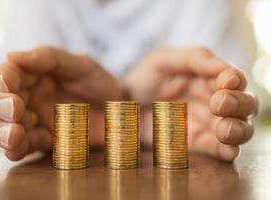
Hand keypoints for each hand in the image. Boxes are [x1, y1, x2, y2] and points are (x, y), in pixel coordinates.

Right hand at [0, 46, 121, 160]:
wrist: (119, 111)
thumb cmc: (100, 84)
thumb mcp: (82, 66)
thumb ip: (51, 58)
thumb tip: (12, 56)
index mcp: (35, 75)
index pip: (8, 73)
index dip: (3, 77)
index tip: (9, 81)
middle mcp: (29, 98)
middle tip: (14, 108)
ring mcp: (35, 121)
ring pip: (4, 126)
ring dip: (3, 131)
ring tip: (14, 134)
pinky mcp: (45, 142)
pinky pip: (25, 147)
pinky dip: (17, 149)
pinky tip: (16, 150)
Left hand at [125, 48, 257, 161]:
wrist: (124, 105)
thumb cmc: (143, 79)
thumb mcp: (163, 61)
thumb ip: (192, 59)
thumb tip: (225, 67)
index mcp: (207, 78)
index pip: (233, 79)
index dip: (235, 80)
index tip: (227, 82)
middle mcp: (213, 101)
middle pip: (244, 104)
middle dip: (239, 104)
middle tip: (219, 104)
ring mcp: (207, 123)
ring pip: (238, 128)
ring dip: (238, 130)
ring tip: (224, 130)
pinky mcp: (197, 142)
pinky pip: (218, 149)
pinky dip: (227, 150)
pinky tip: (226, 149)